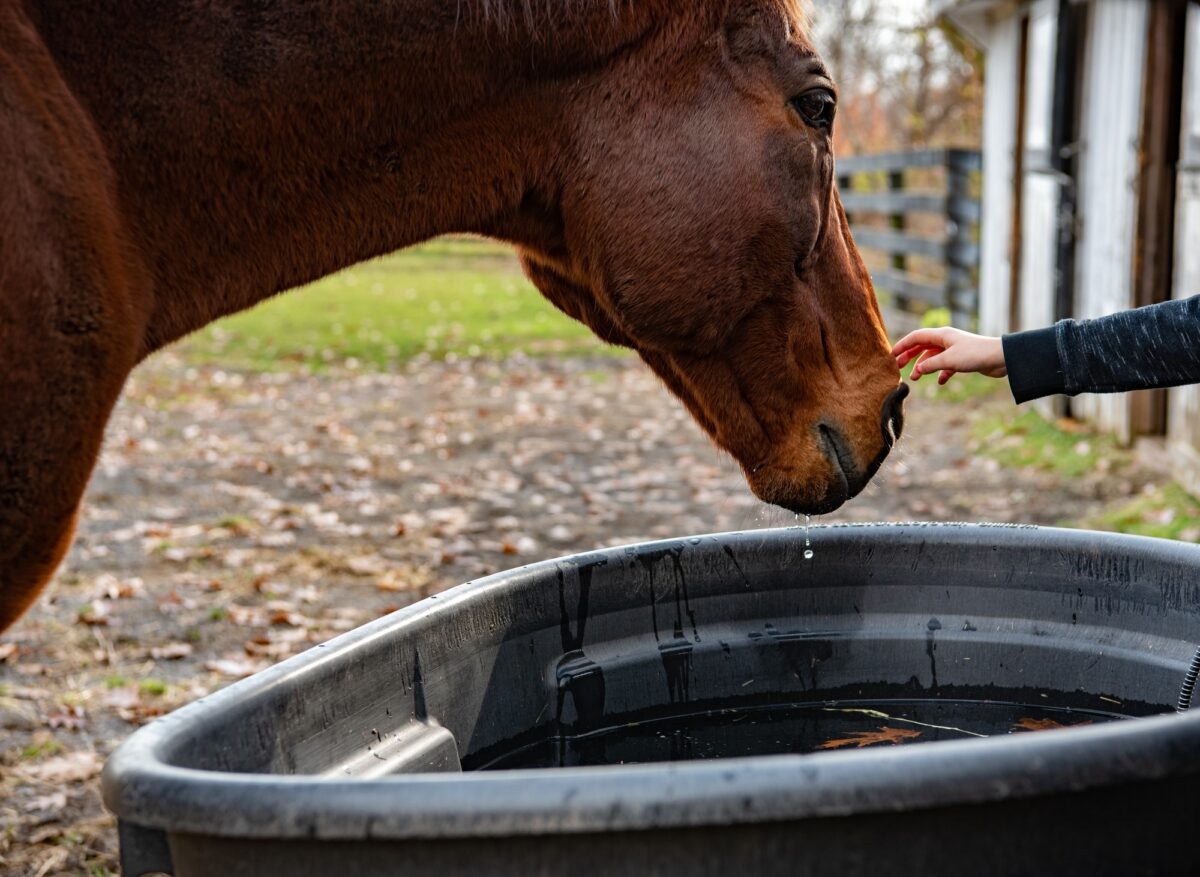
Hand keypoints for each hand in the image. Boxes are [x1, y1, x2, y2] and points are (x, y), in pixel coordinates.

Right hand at [891, 327, 1006, 384]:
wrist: (1001, 358)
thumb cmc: (975, 354)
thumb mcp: (948, 360)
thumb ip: (930, 365)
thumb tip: (918, 369)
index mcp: (941, 335)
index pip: (916, 337)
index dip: (903, 345)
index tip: (892, 355)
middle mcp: (946, 340)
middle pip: (922, 346)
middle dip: (910, 356)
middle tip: (899, 367)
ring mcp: (954, 349)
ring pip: (933, 357)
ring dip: (924, 367)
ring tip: (916, 378)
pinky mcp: (962, 359)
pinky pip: (946, 365)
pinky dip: (941, 373)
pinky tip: (941, 382)